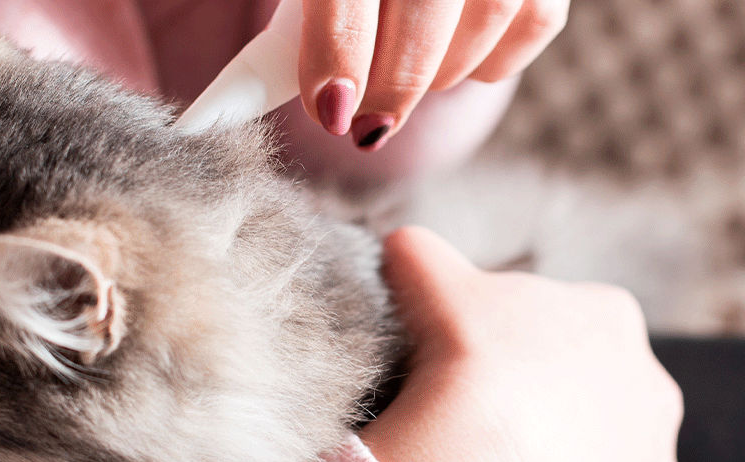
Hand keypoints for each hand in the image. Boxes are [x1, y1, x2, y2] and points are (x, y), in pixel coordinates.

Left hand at [296, 0, 567, 148]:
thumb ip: (283, 41)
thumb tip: (252, 107)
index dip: (339, 51)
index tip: (331, 113)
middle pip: (426, 5)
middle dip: (392, 85)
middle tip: (363, 123)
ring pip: (486, 17)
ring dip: (437, 76)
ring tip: (401, 82)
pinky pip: (536, 21)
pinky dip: (489, 61)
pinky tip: (452, 59)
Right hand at [362, 227, 701, 461]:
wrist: (481, 445)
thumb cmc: (464, 353)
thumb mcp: (429, 275)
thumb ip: (420, 255)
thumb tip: (400, 244)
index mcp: (607, 323)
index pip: (584, 324)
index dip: (534, 342)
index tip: (487, 358)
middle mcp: (646, 397)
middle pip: (625, 405)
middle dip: (589, 419)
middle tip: (520, 433)